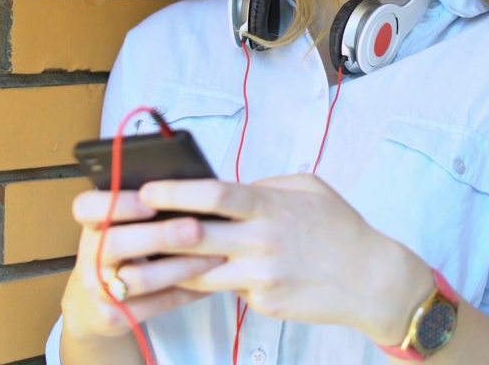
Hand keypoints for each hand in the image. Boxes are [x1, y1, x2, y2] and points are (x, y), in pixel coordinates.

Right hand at [59, 189, 226, 344]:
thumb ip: (147, 209)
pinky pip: (154, 305)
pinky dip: (186, 293)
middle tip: (196, 229)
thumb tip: (194, 186)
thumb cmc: (125, 251)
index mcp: (92, 225)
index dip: (117, 203)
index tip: (149, 201)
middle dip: (159, 235)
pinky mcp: (113, 317)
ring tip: (215, 256)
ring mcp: (97, 289)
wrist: (94, 306)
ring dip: (181, 267)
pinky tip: (211, 282)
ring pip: (138, 279)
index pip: (86, 207)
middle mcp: (89, 256)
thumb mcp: (123, 228)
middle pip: (115, 243)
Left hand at [138, 175, 433, 343]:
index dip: (177, 193)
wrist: (372, 279)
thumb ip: (266, 187)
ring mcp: (263, 274)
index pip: (217, 195)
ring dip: (162, 273)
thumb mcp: (310, 189)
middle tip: (116, 235)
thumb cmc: (341, 229)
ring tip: (126, 274)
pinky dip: (204, 286)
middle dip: (153, 237)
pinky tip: (175, 288)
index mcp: (271, 205)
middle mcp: (263, 239)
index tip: (145, 192)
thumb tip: (230, 188)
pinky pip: (226, 291)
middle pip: (197, 237)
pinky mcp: (265, 302)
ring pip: (200, 272)